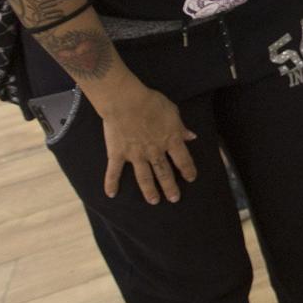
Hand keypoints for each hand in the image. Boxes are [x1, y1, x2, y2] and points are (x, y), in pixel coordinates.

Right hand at [94, 83, 197, 203]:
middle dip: (170, 187)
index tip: (191, 178)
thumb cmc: (151, 102)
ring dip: (149, 191)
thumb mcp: (172, 111)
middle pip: (165, 173)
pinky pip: (114, 172)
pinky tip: (111, 194)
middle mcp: (154, 151)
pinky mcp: (118, 154)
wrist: (126, 101)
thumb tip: (192, 136)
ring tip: (154, 201)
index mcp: (170, 140)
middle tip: (174, 199)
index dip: (188, 170)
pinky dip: (111, 184)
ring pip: (144, 177)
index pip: (183, 159)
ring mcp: (136, 155)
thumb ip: (181, 127)